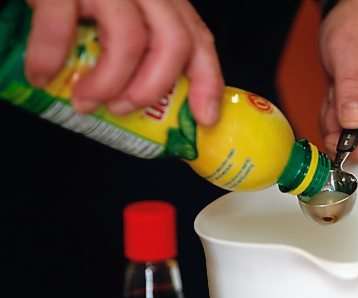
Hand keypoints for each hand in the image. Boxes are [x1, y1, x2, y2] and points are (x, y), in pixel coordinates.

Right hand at [24, 0, 222, 125]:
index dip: (207, 81)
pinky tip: (41, 75)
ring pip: (129, 40)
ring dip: (107, 84)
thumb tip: (133, 99)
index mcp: (162, 0)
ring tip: (85, 102)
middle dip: (153, 88)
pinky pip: (62, 25)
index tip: (204, 117)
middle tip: (125, 109)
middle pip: (173, 43)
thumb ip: (137, 46)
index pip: (198, 39)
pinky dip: (49, 58)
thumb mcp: (120, 14)